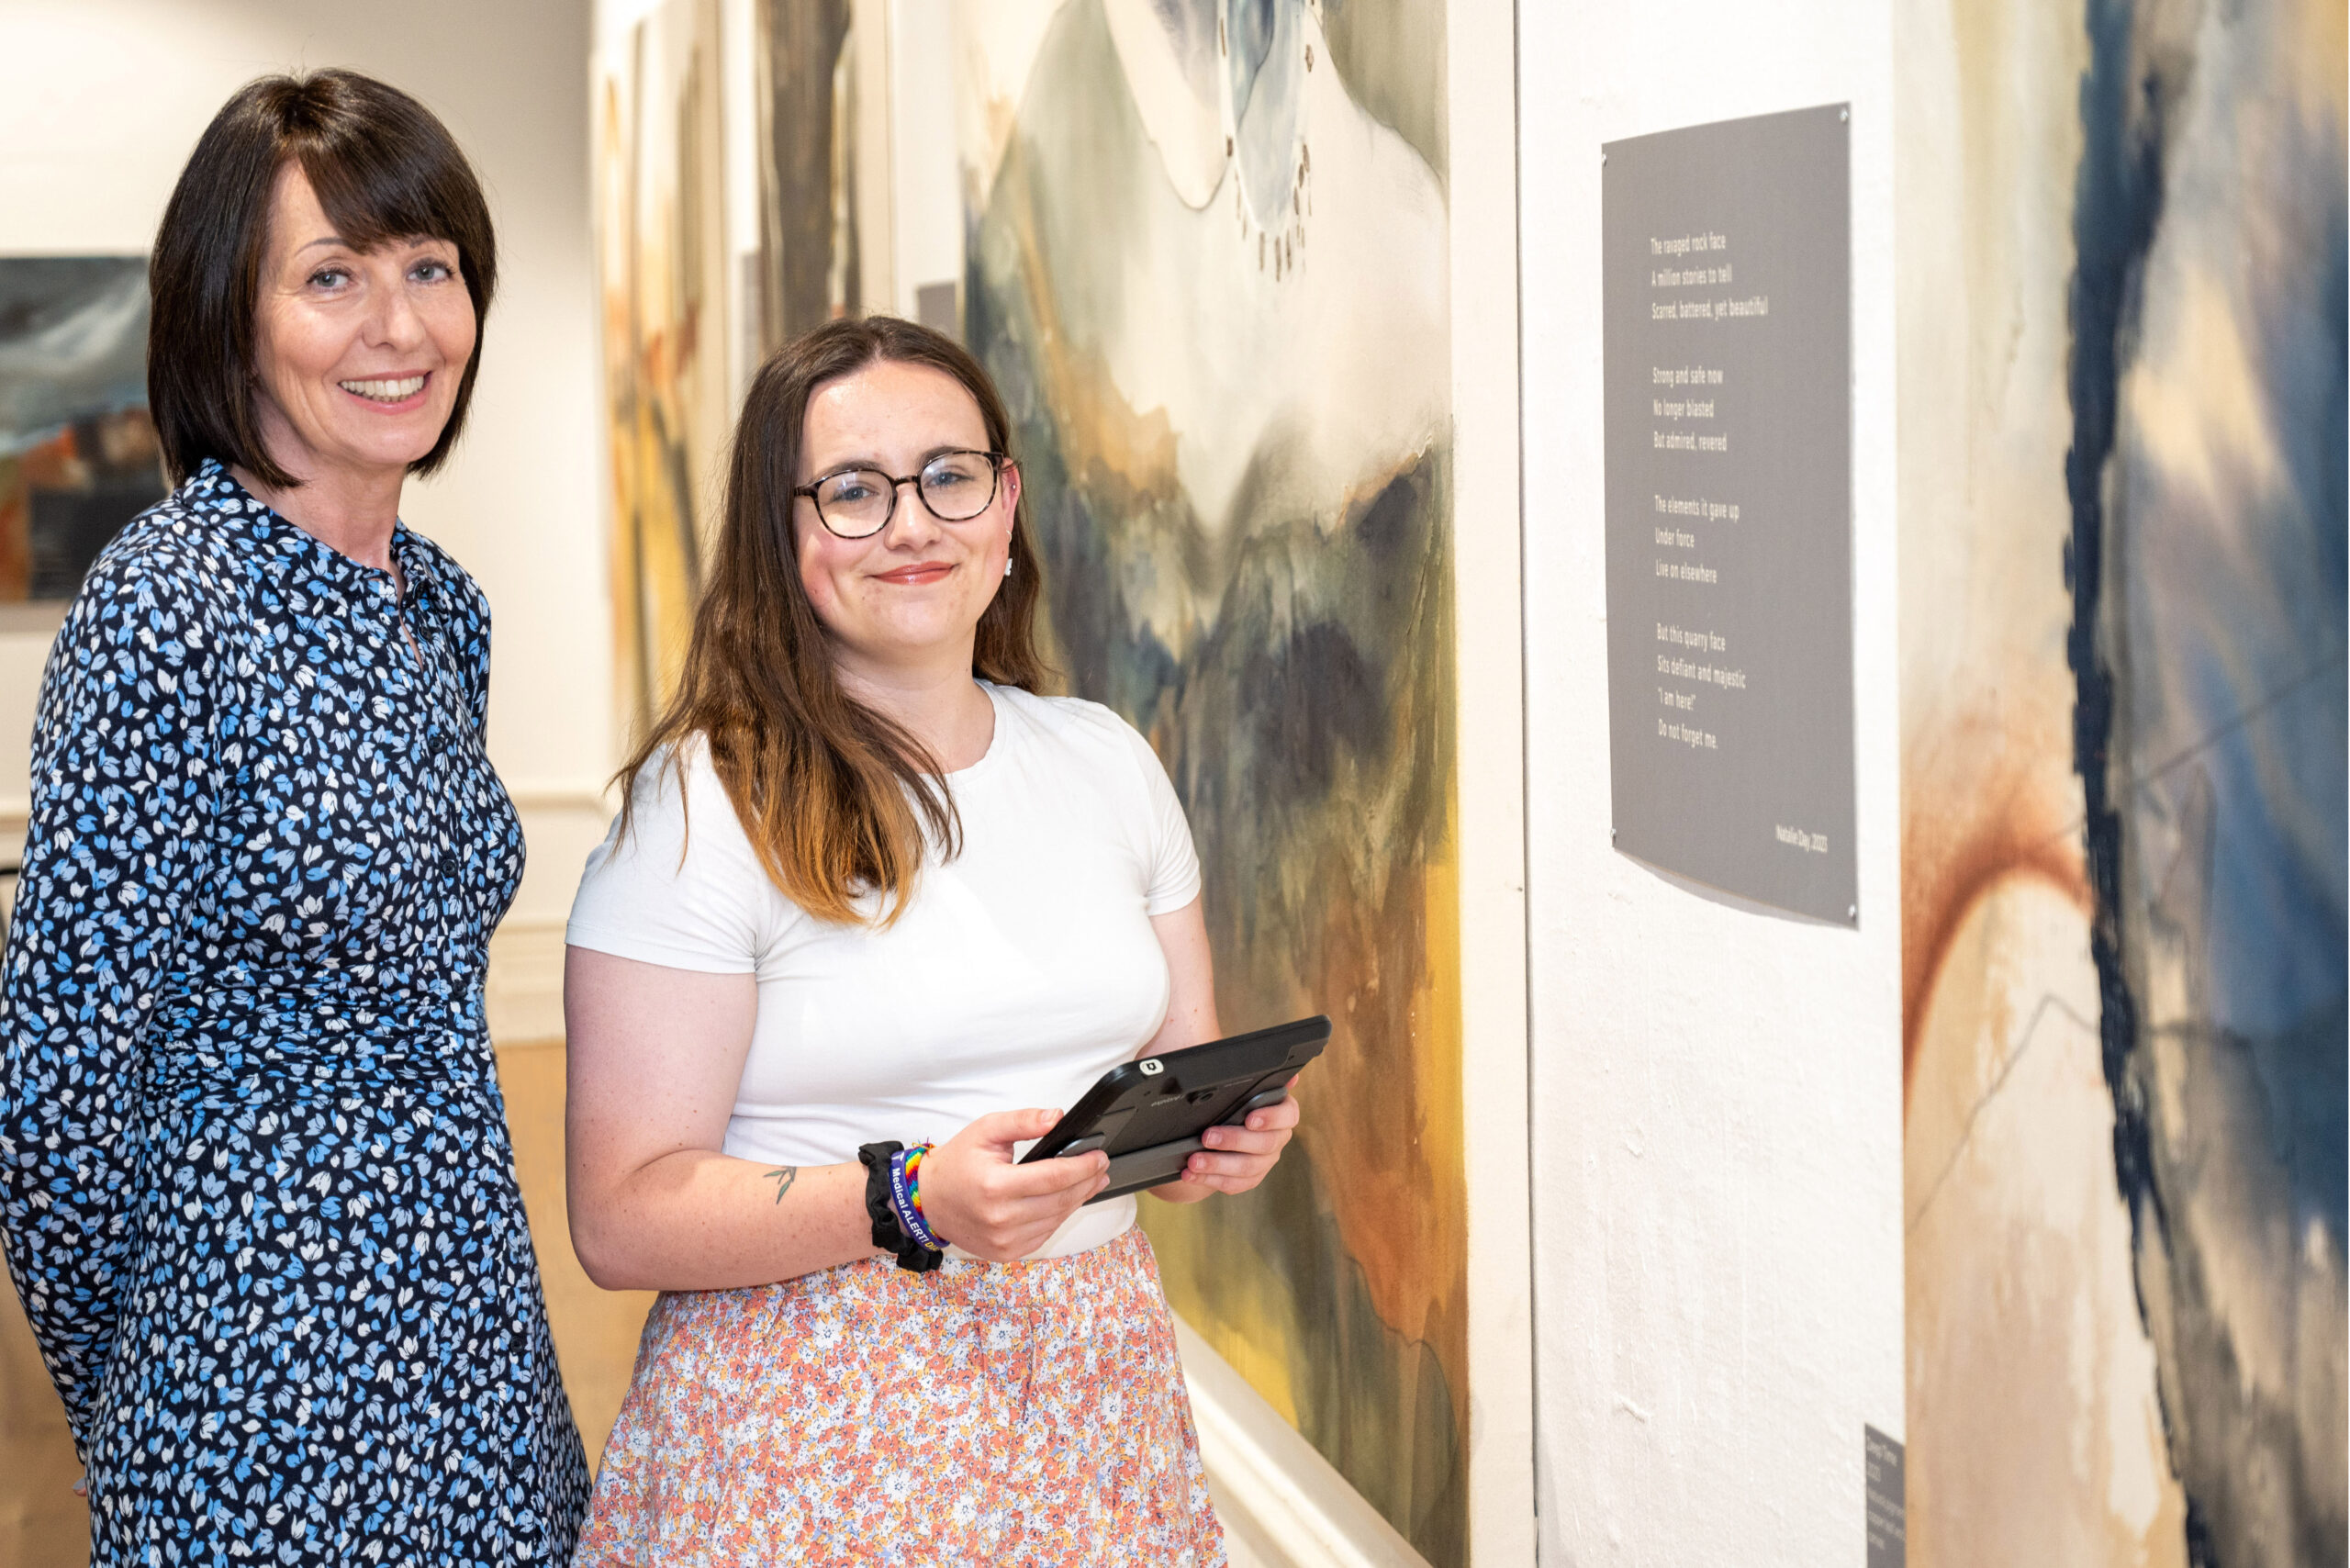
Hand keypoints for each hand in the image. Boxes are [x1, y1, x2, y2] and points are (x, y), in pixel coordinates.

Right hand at [917, 1108, 1108, 1261]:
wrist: (929, 1200)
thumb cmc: (956, 1164)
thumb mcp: (986, 1130)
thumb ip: (1023, 1121)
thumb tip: (1056, 1118)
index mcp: (995, 1186)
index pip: (1054, 1177)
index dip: (1083, 1166)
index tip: (1099, 1157)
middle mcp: (1001, 1218)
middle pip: (1061, 1200)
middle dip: (1087, 1182)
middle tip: (1101, 1167)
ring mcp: (1004, 1240)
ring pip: (1057, 1219)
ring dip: (1078, 1200)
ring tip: (1090, 1182)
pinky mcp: (1007, 1252)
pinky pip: (1045, 1233)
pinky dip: (1059, 1216)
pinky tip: (1066, 1201)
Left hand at [1171, 1078, 1299, 1195]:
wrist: (1213, 1125)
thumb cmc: (1225, 1098)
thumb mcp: (1229, 1083)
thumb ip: (1239, 1074)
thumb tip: (1253, 1061)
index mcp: (1280, 1110)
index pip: (1288, 1114)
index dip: (1271, 1117)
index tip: (1250, 1118)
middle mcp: (1278, 1136)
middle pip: (1265, 1144)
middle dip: (1234, 1140)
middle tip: (1207, 1136)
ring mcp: (1265, 1160)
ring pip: (1247, 1168)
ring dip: (1217, 1164)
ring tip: (1193, 1160)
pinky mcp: (1249, 1178)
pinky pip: (1234, 1184)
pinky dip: (1210, 1179)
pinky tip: (1192, 1174)